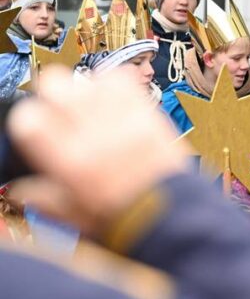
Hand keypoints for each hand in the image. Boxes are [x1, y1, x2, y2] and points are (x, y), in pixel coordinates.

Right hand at [7, 67, 188, 233]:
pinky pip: (125, 80)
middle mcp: (94, 134)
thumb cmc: (128, 220)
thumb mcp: (78, 217)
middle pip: (56, 83)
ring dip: (85, 89)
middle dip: (53, 95)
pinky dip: (116, 84)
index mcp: (70, 162)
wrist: (175, 217)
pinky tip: (115, 102)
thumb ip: (48, 200)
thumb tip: (24, 191)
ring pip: (89, 78)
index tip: (38, 128)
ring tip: (91, 108)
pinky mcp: (148, 114)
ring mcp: (123, 120)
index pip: (30, 118)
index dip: (30, 120)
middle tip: (62, 113)